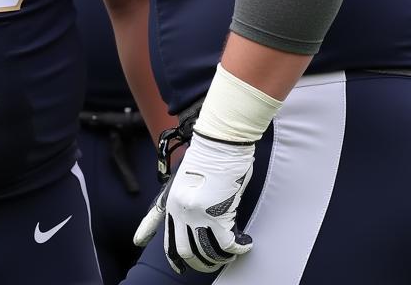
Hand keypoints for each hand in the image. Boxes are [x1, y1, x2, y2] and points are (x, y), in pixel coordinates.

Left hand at [160, 133, 254, 273]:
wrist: (219, 142)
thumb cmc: (207, 155)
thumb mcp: (186, 178)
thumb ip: (186, 201)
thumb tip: (194, 222)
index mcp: (172, 202)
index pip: (165, 235)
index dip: (172, 257)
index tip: (174, 268)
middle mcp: (181, 212)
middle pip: (186, 252)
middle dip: (200, 262)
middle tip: (213, 262)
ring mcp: (197, 215)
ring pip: (207, 252)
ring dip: (221, 258)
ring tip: (230, 253)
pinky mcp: (217, 216)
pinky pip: (228, 245)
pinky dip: (239, 248)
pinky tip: (245, 242)